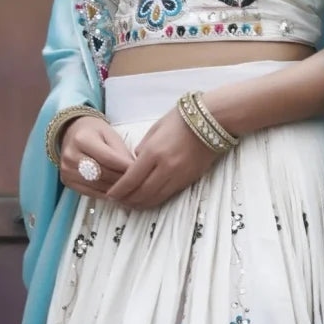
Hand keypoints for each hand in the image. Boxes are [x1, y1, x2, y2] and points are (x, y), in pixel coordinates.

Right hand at [57, 114, 136, 199]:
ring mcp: (67, 170)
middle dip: (121, 179)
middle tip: (137, 182)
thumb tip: (133, 171)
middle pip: (102, 174)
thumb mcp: (110, 135)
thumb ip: (121, 152)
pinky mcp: (67, 181)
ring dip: (115, 189)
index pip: (108, 158)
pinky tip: (116, 192)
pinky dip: (105, 193)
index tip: (140, 171)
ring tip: (129, 188)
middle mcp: (71, 155)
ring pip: (97, 185)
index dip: (125, 167)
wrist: (73, 134)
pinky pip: (90, 192)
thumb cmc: (94, 133)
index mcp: (82, 139)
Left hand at [105, 103, 226, 208]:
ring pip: (155, 198)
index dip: (118, 191)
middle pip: (141, 193)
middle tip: (117, 202)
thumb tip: (135, 162)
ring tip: (130, 204)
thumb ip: (143, 147)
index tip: (110, 195)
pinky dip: (154, 200)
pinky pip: (167, 195)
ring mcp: (178, 176)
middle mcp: (165, 168)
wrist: (213, 121)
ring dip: (140, 204)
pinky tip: (147, 200)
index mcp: (153, 153)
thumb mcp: (156, 128)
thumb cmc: (182, 119)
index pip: (131, 179)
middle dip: (127, 200)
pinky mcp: (188, 180)